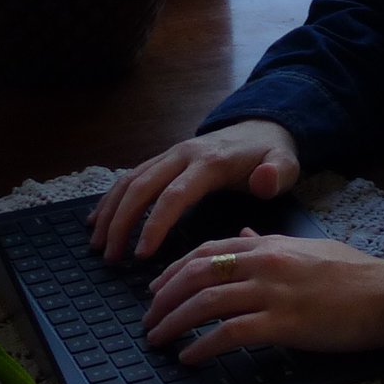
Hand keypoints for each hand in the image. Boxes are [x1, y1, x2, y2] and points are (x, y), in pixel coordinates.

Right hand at [88, 120, 300, 260]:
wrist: (261, 125)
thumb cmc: (271, 154)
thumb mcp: (285, 163)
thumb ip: (277, 173)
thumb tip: (263, 180)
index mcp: (209, 162)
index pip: (174, 195)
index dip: (155, 224)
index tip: (141, 254)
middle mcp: (182, 155)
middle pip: (142, 187)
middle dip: (122, 223)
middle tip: (111, 257)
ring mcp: (169, 155)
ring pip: (129, 181)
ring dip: (110, 212)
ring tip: (98, 245)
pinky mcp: (163, 159)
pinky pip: (130, 177)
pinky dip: (110, 198)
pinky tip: (97, 221)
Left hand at [143, 227, 383, 360]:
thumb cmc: (355, 275)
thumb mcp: (308, 248)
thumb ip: (270, 243)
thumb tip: (240, 235)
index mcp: (270, 245)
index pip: (206, 251)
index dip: (173, 271)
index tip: (155, 289)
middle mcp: (265, 263)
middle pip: (196, 275)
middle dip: (164, 298)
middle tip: (148, 320)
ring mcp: (272, 293)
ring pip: (205, 303)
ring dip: (174, 323)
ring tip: (158, 341)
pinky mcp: (283, 324)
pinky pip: (229, 333)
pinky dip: (202, 345)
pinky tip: (189, 357)